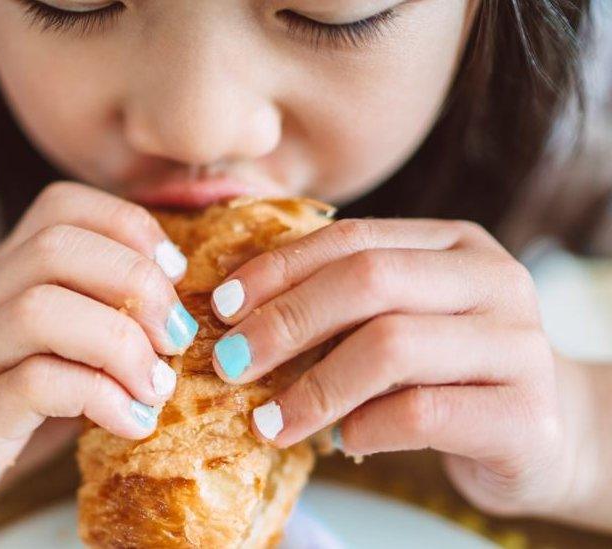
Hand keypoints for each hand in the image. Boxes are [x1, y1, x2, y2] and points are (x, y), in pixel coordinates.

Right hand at [0, 182, 196, 529]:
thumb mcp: (59, 344)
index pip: (62, 205)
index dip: (132, 227)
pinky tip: (132, 423)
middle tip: (177, 336)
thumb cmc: (8, 403)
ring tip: (157, 385)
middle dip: (136, 284)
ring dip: (121, 345)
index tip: (175, 276)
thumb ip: (103, 313)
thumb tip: (188, 302)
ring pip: (41, 310)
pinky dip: (101, 398)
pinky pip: (37, 384)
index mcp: (3, 270)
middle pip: (56, 248)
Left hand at [208, 218, 574, 517]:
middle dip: (285, 322)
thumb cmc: (448, 373)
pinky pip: (421, 414)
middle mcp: (494, 280)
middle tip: (230, 364)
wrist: (546, 435)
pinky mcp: (527, 415)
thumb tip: (235, 310)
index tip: (222, 307)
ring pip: (392, 346)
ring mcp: (519, 345)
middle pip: (369, 281)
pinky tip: (341, 442)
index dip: (278, 269)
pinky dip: (364, 428)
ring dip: (313, 387)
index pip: (351, 238)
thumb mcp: (400, 320)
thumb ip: (341, 303)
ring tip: (270, 421)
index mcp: (454, 245)